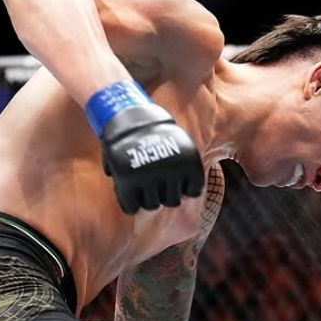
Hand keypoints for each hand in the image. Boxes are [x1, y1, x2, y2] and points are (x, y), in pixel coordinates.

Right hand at [86, 80, 204, 212]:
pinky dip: (130, 205)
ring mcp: (149, 177)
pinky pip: (131, 206)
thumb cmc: (152, 127)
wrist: (128, 113)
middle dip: (163, 195)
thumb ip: (184, 167)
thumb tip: (193, 194)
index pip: (193, 191)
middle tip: (155, 186)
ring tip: (141, 187)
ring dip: (147, 199)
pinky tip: (130, 196)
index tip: (175, 185)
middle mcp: (171, 171)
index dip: (184, 190)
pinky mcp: (128, 181)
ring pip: (152, 205)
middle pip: (171, 201)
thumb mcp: (178, 142)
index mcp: (189, 162)